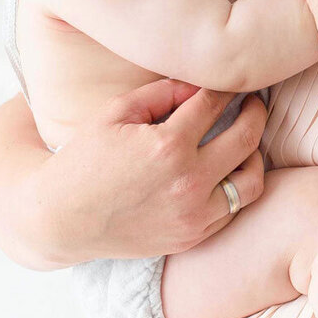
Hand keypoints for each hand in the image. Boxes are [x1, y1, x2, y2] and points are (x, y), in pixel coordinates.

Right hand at [53, 79, 267, 258]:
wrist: (61, 219)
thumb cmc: (85, 160)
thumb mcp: (115, 113)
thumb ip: (162, 92)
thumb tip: (200, 82)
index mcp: (167, 146)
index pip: (214, 104)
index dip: (227, 87)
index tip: (233, 81)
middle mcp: (187, 182)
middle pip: (246, 137)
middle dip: (255, 112)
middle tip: (253, 102)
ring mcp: (193, 214)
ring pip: (252, 180)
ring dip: (255, 154)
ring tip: (247, 140)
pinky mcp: (191, 237)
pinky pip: (234, 209)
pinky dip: (238, 187)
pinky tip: (230, 171)